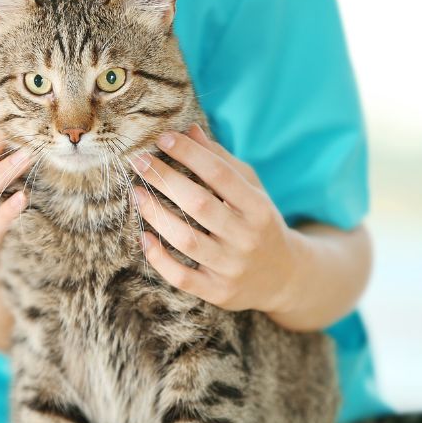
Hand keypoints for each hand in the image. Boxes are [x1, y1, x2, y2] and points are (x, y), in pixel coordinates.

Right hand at [0, 103, 32, 280]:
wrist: (3, 258)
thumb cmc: (6, 203)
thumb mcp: (4, 171)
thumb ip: (7, 145)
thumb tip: (31, 108)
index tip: (15, 106)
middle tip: (24, 129)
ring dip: (5, 170)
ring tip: (29, 157)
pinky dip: (7, 211)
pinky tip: (23, 199)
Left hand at [131, 124, 297, 312]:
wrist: (285, 279)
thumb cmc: (260, 225)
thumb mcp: (252, 192)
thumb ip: (222, 163)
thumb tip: (189, 130)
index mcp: (258, 208)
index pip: (221, 174)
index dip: (190, 154)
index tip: (164, 138)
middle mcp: (247, 238)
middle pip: (199, 204)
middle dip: (165, 179)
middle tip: (138, 161)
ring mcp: (232, 268)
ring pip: (186, 240)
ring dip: (156, 215)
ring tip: (137, 194)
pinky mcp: (217, 292)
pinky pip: (181, 276)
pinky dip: (159, 258)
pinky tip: (143, 237)